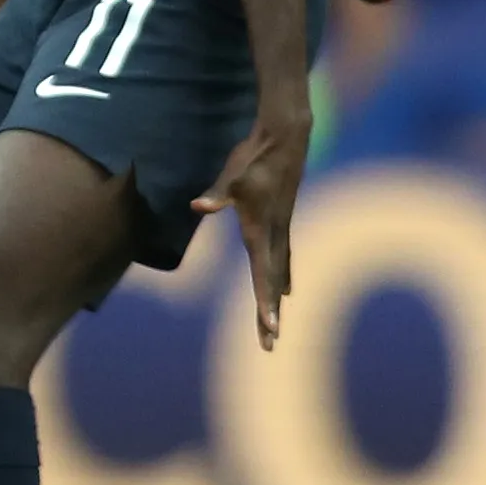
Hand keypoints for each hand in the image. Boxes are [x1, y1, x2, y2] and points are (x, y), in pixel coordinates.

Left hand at [200, 116, 309, 349]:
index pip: (262, 274)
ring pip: (279, 273)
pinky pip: (284, 257)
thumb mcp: (231, 176)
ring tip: (275, 327)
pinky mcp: (282, 222)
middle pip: (271, 282)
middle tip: (270, 344)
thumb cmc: (254, 158)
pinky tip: (287, 288)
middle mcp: (273, 236)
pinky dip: (283, 277)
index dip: (265, 302)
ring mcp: (280, 229)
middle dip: (269, 313)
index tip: (270, 326)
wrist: (284, 140)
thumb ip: (217, 195)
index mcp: (260, 231)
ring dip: (276, 300)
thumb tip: (198, 206)